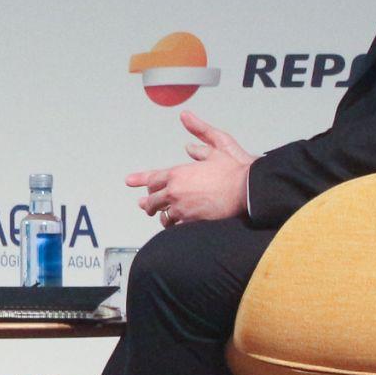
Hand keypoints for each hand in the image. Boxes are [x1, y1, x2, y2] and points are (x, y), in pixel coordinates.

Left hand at [124, 112, 254, 227]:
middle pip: (152, 200)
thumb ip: (200, 147)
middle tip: (146, 206)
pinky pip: (175, 227)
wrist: (245, 191)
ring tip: (161, 218)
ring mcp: (181, 208)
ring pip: (162, 215)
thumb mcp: (217, 150)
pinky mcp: (191, 222)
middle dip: (148, 203)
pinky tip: (176, 226)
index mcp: (178, 173)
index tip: (129, 182)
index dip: (140, 180)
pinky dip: (174, 227)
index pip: (153, 178)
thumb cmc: (233, 172)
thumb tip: (189, 146)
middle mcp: (175, 191)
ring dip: (161, 216)